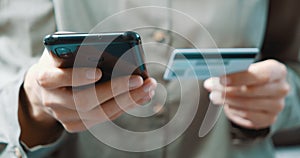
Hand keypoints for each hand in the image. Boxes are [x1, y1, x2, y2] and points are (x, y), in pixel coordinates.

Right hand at [20, 49, 156, 145]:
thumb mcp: (64, 49)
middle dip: (115, 90)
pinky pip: (104, 118)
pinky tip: (141, 97)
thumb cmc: (59, 63)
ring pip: (99, 114)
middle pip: (84, 100)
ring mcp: (64, 116)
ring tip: (148, 88)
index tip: (98, 72)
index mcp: (45, 77)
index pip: (56, 78)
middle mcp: (53, 100)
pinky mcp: (75, 125)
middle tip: (139, 79)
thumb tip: (114, 52)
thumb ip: (79, 48)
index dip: (77, 76)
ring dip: (128, 100)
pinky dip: (125, 107)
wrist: (44, 88)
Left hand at [204, 59, 289, 128]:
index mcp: (277, 71)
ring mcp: (277, 105)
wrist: (261, 92)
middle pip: (252, 90)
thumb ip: (231, 72)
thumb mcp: (244, 69)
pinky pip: (248, 116)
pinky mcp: (269, 119)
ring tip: (214, 96)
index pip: (260, 74)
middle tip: (211, 87)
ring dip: (227, 100)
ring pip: (248, 104)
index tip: (221, 79)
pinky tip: (226, 105)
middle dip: (228, 89)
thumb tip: (212, 79)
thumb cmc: (250, 77)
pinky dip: (234, 110)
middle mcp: (281, 88)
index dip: (239, 77)